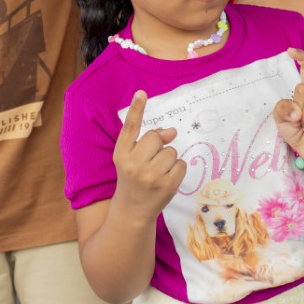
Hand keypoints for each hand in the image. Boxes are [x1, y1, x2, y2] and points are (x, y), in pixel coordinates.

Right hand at [110, 91, 182, 220]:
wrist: (132, 210)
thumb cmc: (132, 178)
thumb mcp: (130, 158)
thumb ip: (147, 141)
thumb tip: (173, 131)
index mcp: (121, 154)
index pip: (130, 128)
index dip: (137, 109)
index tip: (142, 93)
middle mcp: (134, 164)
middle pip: (157, 138)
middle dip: (159, 145)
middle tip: (151, 159)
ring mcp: (151, 176)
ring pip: (171, 152)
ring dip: (168, 159)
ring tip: (158, 172)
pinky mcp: (167, 186)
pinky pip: (181, 164)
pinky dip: (177, 169)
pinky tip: (166, 178)